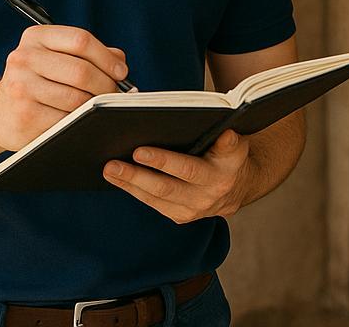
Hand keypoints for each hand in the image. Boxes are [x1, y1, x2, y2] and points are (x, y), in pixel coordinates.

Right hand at [0, 26, 126, 151]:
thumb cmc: (37, 82)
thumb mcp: (55, 59)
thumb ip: (88, 55)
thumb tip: (119, 62)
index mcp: (35, 37)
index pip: (80, 40)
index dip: (106, 57)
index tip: (121, 72)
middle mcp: (24, 58)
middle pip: (81, 71)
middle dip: (106, 85)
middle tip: (116, 94)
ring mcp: (21, 87)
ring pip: (76, 98)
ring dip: (95, 106)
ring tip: (99, 108)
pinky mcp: (24, 115)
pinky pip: (66, 120)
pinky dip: (79, 121)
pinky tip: (80, 120)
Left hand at [103, 130, 252, 223]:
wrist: (239, 186)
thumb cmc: (230, 155)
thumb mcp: (237, 143)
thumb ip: (229, 139)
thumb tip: (223, 132)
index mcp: (220, 175)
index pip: (188, 169)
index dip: (163, 161)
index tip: (139, 151)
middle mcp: (206, 196)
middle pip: (165, 187)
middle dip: (136, 175)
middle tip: (113, 164)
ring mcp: (192, 210)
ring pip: (155, 197)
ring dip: (129, 184)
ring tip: (109, 170)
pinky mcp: (180, 217)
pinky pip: (153, 204)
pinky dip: (134, 191)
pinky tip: (119, 179)